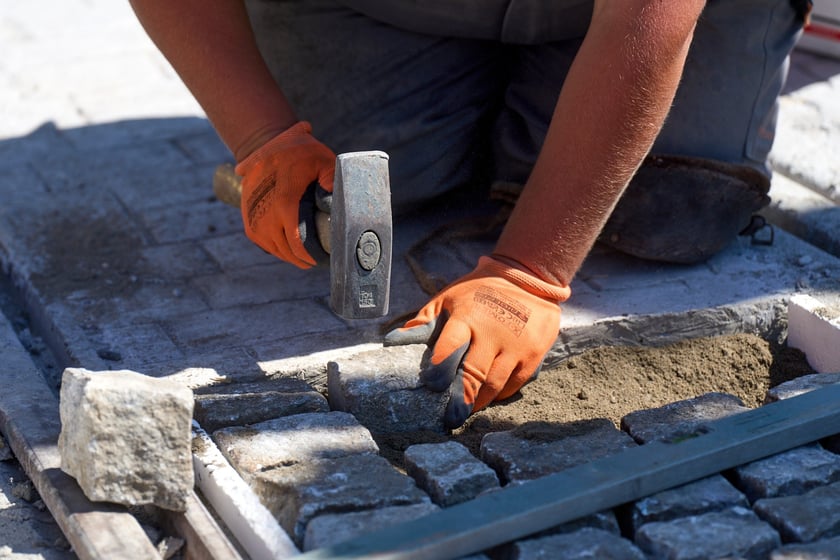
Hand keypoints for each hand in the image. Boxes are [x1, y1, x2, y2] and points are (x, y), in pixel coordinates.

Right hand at [235, 121, 335, 267]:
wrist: (264, 143)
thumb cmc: (298, 151)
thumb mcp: (323, 160)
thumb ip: (333, 181)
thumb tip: (341, 204)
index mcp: (285, 204)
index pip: (297, 243)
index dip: (310, 256)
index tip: (323, 259)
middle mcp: (266, 215)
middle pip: (286, 250)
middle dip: (303, 259)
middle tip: (319, 261)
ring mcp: (254, 217)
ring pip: (274, 249)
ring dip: (290, 256)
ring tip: (306, 258)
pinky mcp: (248, 217)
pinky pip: (263, 242)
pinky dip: (277, 248)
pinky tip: (290, 250)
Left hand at [385, 256, 570, 428]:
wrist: (528, 280)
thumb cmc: (479, 293)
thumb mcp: (449, 299)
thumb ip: (424, 322)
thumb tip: (392, 342)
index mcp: (467, 317)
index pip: (451, 346)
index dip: (440, 367)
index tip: (432, 384)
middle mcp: (492, 333)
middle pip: (474, 373)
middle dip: (460, 399)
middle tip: (450, 418)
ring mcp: (516, 345)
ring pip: (495, 385)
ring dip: (478, 402)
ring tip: (466, 412)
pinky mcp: (533, 355)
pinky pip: (513, 385)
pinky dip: (499, 395)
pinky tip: (487, 398)